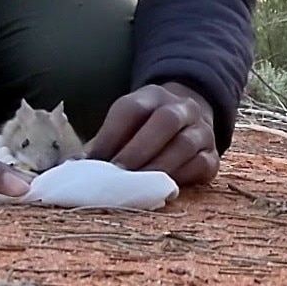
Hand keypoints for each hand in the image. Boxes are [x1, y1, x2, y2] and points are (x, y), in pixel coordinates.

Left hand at [87, 82, 218, 184]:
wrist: (190, 120)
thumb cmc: (146, 129)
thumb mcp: (127, 124)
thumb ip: (105, 143)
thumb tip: (73, 168)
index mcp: (153, 96)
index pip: (132, 108)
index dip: (112, 134)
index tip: (94, 161)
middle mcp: (182, 108)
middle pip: (165, 121)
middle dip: (138, 150)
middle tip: (117, 175)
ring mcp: (201, 130)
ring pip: (184, 144)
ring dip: (158, 167)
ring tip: (137, 188)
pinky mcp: (213, 155)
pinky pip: (202, 164)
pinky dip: (181, 177)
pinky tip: (163, 189)